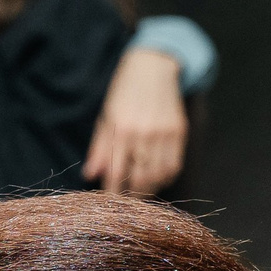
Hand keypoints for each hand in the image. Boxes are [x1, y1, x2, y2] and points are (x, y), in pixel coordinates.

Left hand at [85, 47, 188, 196]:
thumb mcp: (106, 117)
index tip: (110, 203)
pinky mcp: (179, 131)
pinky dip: (165, 177)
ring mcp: (164, 133)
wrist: (154, 66)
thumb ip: (99, 148)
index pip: (115, 173)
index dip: (113, 193)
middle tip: (126, 202)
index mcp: (121, 129)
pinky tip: (156, 178)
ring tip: (140, 191)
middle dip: (132, 196)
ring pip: (159, 176)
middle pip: (139, 179)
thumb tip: (90, 175)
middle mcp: (144, 133)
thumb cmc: (124, 93)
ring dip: (149, 189)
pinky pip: (174, 165)